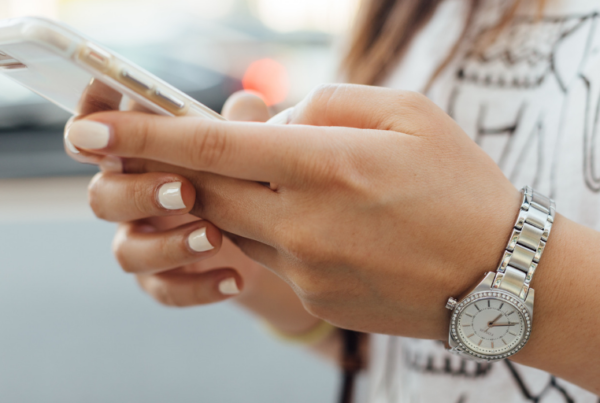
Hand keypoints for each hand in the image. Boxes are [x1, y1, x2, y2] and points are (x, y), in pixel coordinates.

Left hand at [64, 84, 520, 339]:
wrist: (498, 274)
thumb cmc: (460, 184)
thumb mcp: (407, 113)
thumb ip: (328, 104)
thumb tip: (273, 118)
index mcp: (328, 164)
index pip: (214, 146)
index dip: (146, 135)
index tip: (94, 131)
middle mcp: (305, 221)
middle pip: (207, 189)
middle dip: (180, 167)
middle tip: (174, 149)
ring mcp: (307, 267)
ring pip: (233, 224)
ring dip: (235, 196)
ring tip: (286, 180)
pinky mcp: (314, 296)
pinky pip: (269, 255)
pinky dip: (273, 228)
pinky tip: (321, 220)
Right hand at [65, 91, 320, 333]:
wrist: (265, 239)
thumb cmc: (244, 177)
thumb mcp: (248, 148)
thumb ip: (243, 126)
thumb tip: (248, 104)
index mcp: (142, 156)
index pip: (99, 134)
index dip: (90, 123)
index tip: (102, 122)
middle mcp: (132, 197)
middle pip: (102, 196)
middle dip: (138, 193)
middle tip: (185, 191)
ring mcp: (144, 241)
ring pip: (127, 251)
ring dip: (168, 245)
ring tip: (215, 237)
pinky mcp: (162, 278)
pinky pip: (163, 290)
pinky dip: (197, 287)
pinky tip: (234, 279)